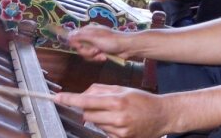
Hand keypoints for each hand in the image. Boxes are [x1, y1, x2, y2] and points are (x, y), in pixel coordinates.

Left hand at [54, 84, 168, 137]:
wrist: (162, 115)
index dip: (70, 99)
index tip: (58, 98)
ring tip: (115, 113)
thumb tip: (83, 94)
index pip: (86, 100)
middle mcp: (117, 117)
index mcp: (116, 101)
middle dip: (88, 108)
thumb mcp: (121, 88)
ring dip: (99, 118)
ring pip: (95, 123)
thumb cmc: (141, 100)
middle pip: (87, 113)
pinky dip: (107, 126)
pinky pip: (104, 132)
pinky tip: (119, 122)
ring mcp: (119, 130)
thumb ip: (100, 89)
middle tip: (101, 104)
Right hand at [67, 25, 132, 61]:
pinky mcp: (100, 52)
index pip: (74, 37)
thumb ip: (80, 37)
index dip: (76, 44)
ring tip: (101, 54)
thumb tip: (68, 36)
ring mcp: (95, 45)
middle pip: (79, 48)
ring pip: (86, 54)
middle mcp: (90, 37)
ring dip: (93, 56)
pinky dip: (98, 58)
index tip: (80, 47)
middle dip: (87, 52)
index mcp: (88, 31)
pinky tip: (105, 57)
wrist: (127, 47)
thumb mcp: (94, 38)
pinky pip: (93, 58)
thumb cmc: (111, 40)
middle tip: (95, 51)